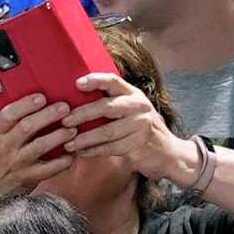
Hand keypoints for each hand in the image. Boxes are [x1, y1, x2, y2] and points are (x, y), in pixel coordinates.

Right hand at [0, 93, 76, 200]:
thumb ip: (10, 127)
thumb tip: (35, 104)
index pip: (8, 115)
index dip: (26, 104)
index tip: (42, 97)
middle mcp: (3, 148)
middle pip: (26, 127)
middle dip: (48, 115)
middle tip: (65, 107)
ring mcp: (15, 164)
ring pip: (39, 146)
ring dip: (58, 136)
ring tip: (72, 130)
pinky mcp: (26, 179)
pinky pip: (48, 169)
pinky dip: (62, 162)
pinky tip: (72, 155)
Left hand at [61, 72, 197, 182]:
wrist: (168, 153)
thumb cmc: (140, 130)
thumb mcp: (130, 111)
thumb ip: (111, 104)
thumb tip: (75, 99)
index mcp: (134, 94)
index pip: (114, 81)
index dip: (95, 80)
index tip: (77, 84)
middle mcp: (139, 107)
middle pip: (107, 107)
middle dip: (83, 114)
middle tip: (65, 121)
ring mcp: (141, 126)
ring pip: (106, 131)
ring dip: (84, 138)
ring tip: (68, 143)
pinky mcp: (139, 145)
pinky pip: (110, 148)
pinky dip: (93, 151)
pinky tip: (81, 152)